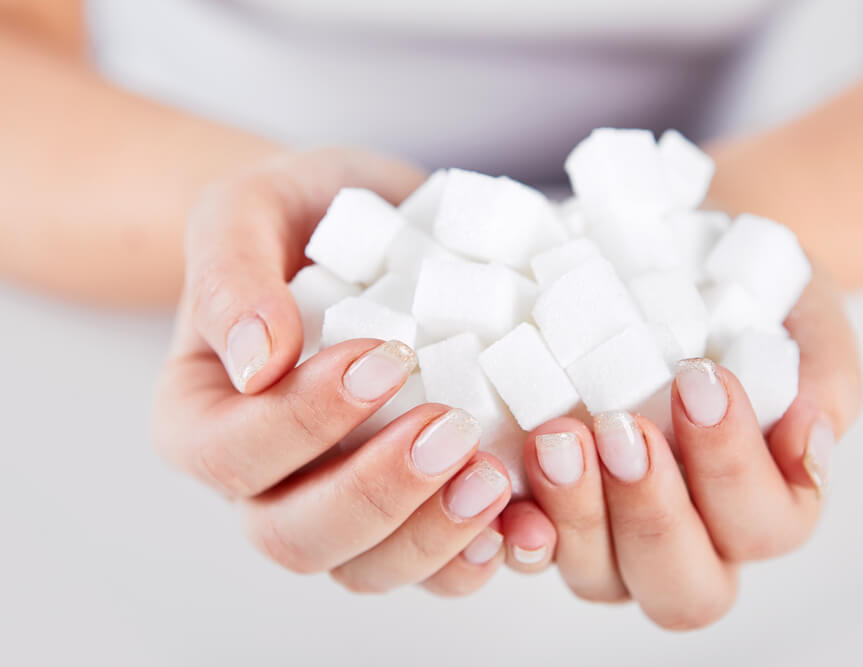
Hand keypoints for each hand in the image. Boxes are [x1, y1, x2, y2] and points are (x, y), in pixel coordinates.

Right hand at [153, 150, 511, 593]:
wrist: (368, 227)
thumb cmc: (299, 218)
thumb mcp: (247, 211)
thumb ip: (231, 275)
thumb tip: (256, 359)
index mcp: (206, 421)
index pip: (231, 455)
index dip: (303, 423)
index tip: (382, 358)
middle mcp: (267, 482)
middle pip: (296, 538)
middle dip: (376, 495)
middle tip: (449, 429)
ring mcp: (343, 504)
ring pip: (368, 570)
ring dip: (433, 539)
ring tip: (494, 481)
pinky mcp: (417, 507)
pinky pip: (439, 569)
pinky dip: (483, 556)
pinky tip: (526, 525)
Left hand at [492, 266, 862, 627]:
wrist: (678, 264)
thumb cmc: (748, 296)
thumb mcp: (805, 312)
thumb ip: (826, 375)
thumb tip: (813, 434)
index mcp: (763, 502)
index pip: (765, 526)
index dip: (735, 468)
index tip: (703, 380)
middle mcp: (692, 536)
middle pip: (685, 588)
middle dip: (653, 512)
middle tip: (623, 430)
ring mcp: (613, 534)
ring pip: (602, 579)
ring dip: (578, 516)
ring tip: (556, 438)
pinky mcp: (550, 510)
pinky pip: (529, 551)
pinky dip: (517, 530)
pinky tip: (501, 487)